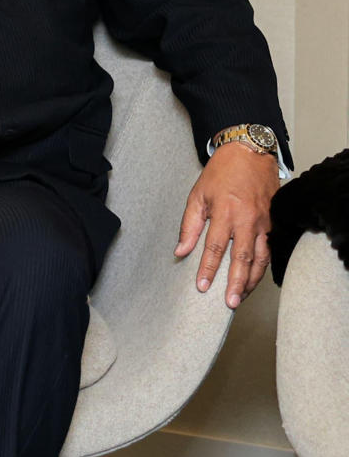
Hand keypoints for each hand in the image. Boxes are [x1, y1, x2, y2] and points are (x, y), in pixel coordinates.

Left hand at [175, 143, 279, 308]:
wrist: (250, 153)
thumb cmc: (221, 173)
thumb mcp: (197, 195)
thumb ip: (189, 225)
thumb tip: (181, 251)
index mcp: (226, 212)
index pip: (215, 248)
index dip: (208, 268)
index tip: (201, 286)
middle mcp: (248, 220)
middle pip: (242, 258)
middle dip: (235, 283)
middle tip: (229, 303)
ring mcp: (264, 222)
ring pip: (260, 258)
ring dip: (251, 280)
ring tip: (241, 296)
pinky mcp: (274, 222)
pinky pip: (270, 250)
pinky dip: (263, 267)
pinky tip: (255, 278)